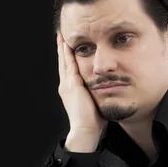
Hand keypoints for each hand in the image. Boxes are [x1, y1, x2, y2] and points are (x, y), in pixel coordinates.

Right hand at [56, 30, 105, 151]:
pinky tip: (68, 45)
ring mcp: (68, 85)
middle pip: (63, 62)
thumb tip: (106, 89)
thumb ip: (96, 94)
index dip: (67, 57)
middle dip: (62, 48)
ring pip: (64, 61)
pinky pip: (69, 65)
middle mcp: (66, 86)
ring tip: (62, 36)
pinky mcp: (72, 85)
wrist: (85, 131)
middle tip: (60, 35)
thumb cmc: (93, 122)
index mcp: (70, 91)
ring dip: (63, 48)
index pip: (68, 69)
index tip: (67, 46)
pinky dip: (68, 54)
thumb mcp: (94, 104)